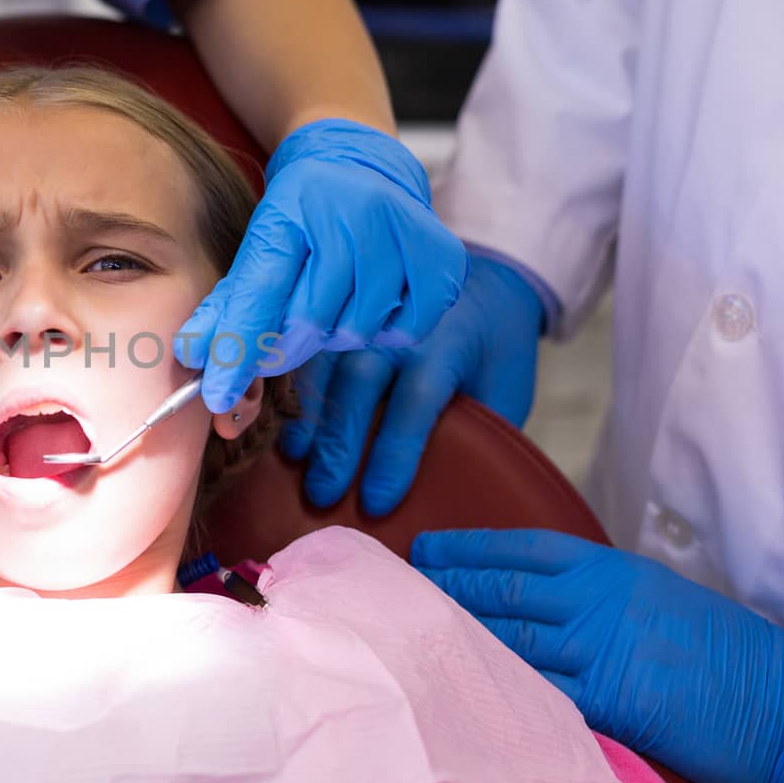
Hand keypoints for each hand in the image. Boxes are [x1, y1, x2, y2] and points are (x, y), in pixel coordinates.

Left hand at [174, 118, 466, 413]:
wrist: (362, 163)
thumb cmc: (302, 213)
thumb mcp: (259, 242)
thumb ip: (227, 303)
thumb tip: (191, 354)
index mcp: (294, 206)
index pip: (260, 293)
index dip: (236, 349)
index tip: (215, 395)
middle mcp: (354, 214)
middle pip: (309, 322)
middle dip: (287, 343)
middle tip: (283, 334)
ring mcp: (405, 234)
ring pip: (356, 330)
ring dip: (337, 332)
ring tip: (336, 296)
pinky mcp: (443, 259)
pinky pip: (404, 331)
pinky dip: (384, 328)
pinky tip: (376, 295)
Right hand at [279, 253, 543, 514]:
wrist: (484, 282)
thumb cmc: (495, 349)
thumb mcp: (506, 386)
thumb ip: (482, 428)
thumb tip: (448, 491)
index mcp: (446, 344)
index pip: (415, 401)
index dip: (395, 453)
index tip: (378, 500)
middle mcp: (398, 327)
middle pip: (360, 382)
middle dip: (338, 442)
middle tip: (322, 493)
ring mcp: (363, 318)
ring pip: (325, 364)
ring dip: (307, 414)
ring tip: (293, 458)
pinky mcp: (340, 318)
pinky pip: (309, 352)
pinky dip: (293, 389)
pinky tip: (277, 421)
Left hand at [412, 528, 783, 782]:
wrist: (780, 696)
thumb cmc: (717, 647)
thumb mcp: (651, 592)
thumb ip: (593, 589)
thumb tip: (533, 589)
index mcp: (606, 568)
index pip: (518, 547)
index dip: (465, 547)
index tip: (424, 547)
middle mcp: (595, 601)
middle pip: (499, 588)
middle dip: (443, 586)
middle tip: (398, 585)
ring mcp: (599, 649)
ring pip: (506, 636)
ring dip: (455, 632)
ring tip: (411, 629)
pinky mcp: (608, 699)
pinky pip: (536, 689)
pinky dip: (495, 684)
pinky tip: (459, 681)